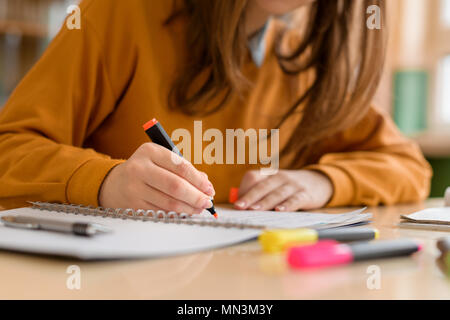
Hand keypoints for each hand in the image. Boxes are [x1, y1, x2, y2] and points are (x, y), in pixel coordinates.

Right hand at [99, 143, 214, 213]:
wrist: (114, 183)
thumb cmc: (145, 169)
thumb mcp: (160, 160)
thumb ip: (183, 168)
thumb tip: (205, 183)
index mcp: (150, 151)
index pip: (180, 166)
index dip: (198, 180)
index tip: (209, 189)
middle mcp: (140, 168)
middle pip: (175, 186)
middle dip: (196, 196)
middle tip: (207, 202)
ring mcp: (135, 187)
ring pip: (169, 202)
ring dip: (188, 208)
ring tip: (199, 208)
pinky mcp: (133, 204)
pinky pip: (161, 211)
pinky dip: (176, 213)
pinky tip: (185, 212)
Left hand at [234, 170, 332, 210]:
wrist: (319, 182)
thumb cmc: (289, 188)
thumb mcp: (274, 186)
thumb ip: (260, 194)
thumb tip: (242, 208)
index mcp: (269, 175)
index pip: (252, 177)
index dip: (244, 190)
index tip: (237, 204)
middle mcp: (279, 177)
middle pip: (262, 186)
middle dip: (249, 197)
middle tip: (239, 207)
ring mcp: (293, 185)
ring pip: (277, 193)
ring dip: (265, 202)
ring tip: (255, 209)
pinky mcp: (305, 194)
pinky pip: (295, 199)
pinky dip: (287, 205)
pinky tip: (280, 211)